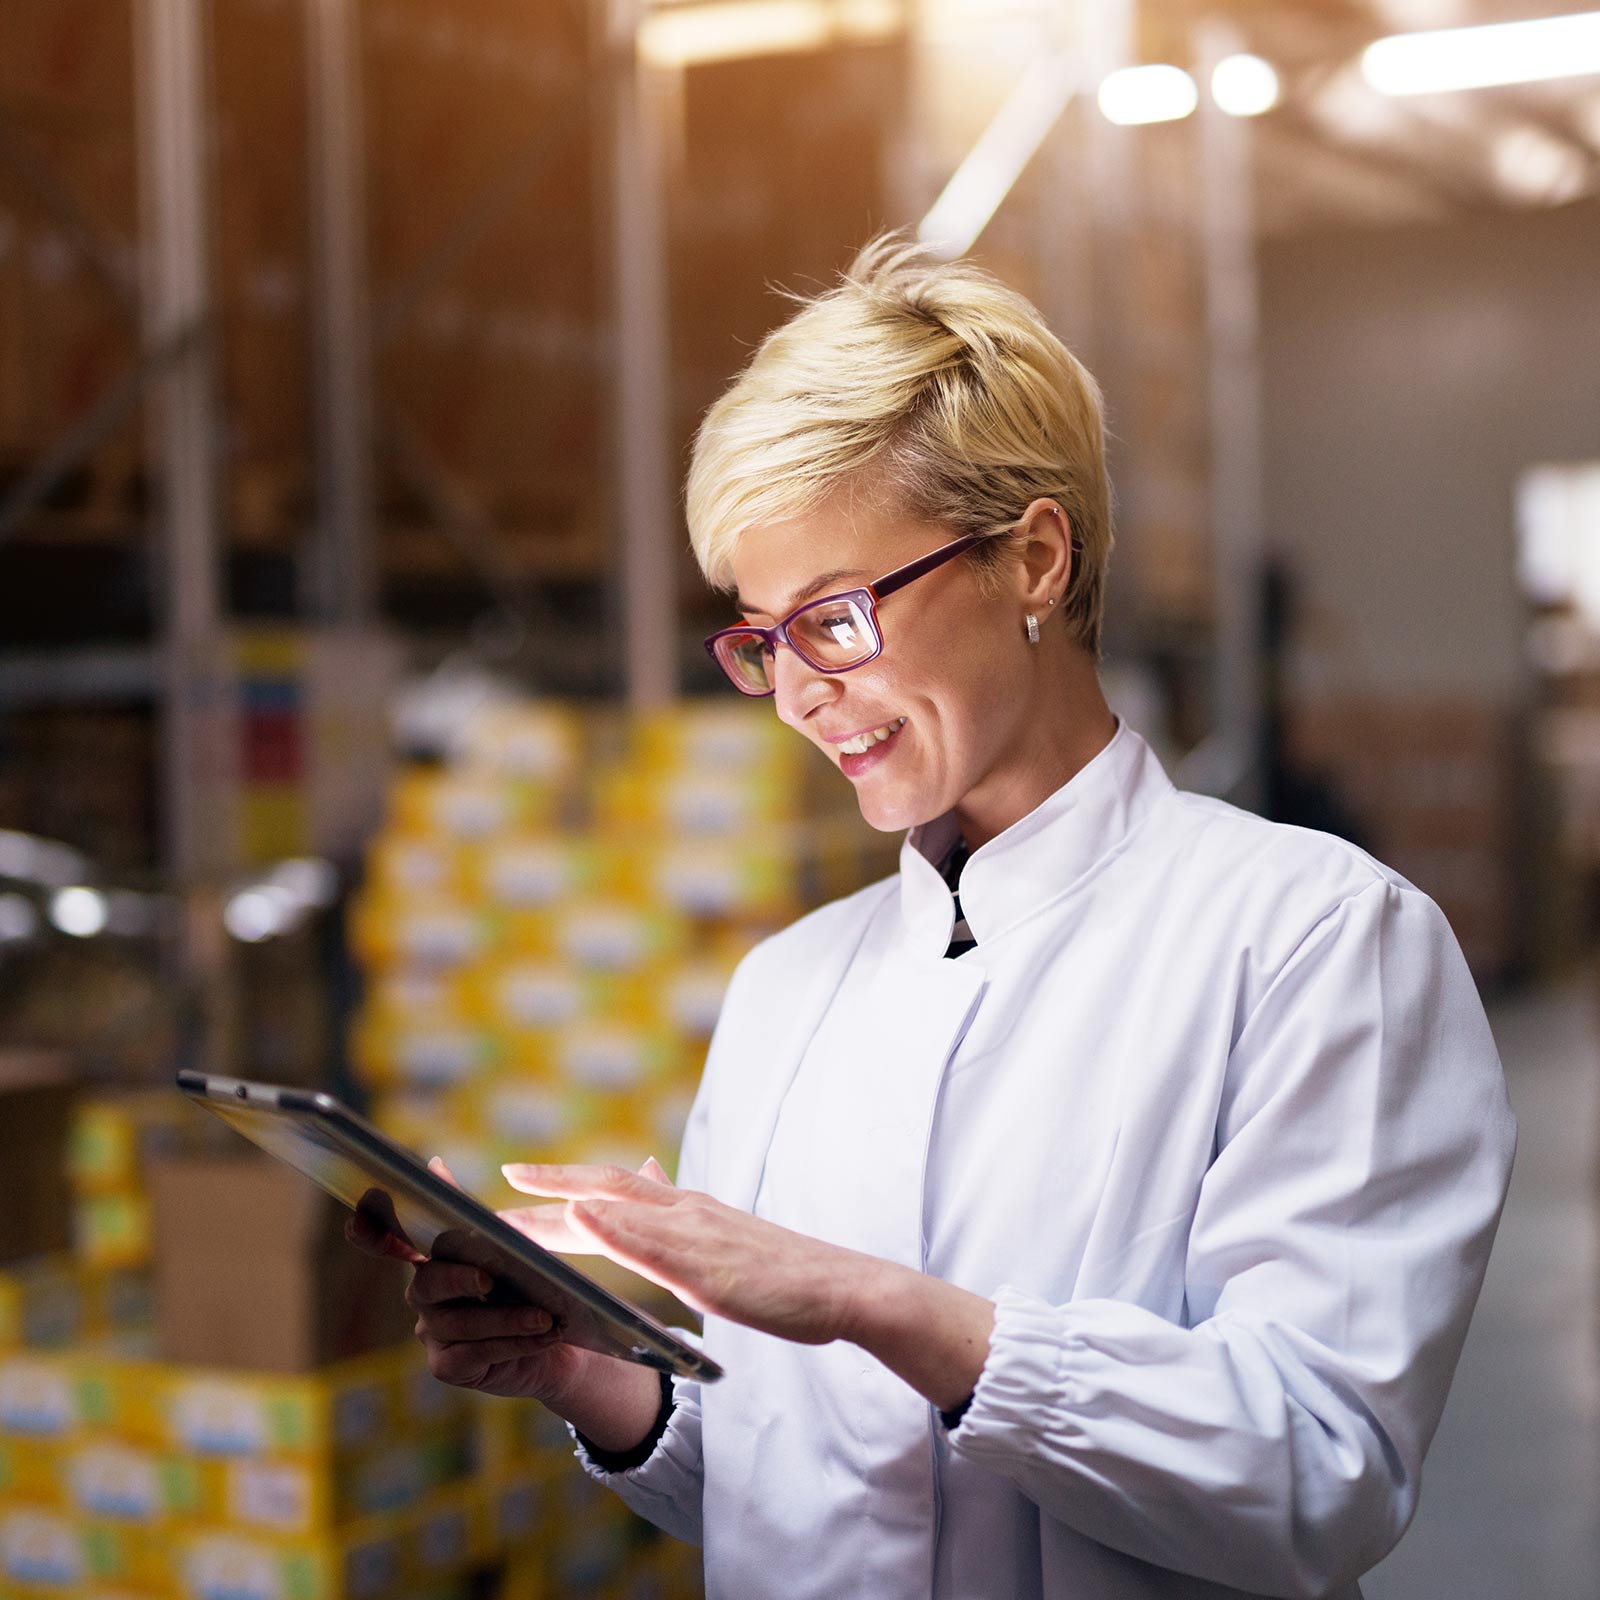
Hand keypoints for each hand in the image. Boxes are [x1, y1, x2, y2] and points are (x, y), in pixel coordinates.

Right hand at [346, 1159, 661, 1448]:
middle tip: (489, 1277)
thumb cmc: (562, 1288)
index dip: (422, 1201)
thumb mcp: (583, 1242)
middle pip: (427, 1277)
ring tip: (544, 1317)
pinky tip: (542, 1339)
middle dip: (458, 1277)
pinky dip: (507, 1346)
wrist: (567, 1350)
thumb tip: (654, 1162)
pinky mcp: (449, 1365)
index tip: (433, 1170)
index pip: (431, 1221)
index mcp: (455, 1249)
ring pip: (452, 1321)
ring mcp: (436, 1329)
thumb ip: (606, 1201)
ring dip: (500, 1318)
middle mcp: (434, 1286)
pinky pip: (467, 1356)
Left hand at [502, 1160, 869, 1346]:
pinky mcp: (707, 1265)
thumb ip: (685, 1219)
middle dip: (546, 1187)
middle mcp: (686, 1211)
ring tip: (512, 1195)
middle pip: (604, 1189)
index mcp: (689, 1210)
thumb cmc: (787, 1274)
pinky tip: (578, 1216)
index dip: (563, 1183)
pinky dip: (610, 1224)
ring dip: (561, 1200)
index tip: (516, 1179)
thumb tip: (651, 1176)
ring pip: (617, 1209)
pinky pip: (650, 1241)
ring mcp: (695, 1235)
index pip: (615, 1189)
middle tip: (492, 1188)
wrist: (842, 1288)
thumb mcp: (727, 1242)